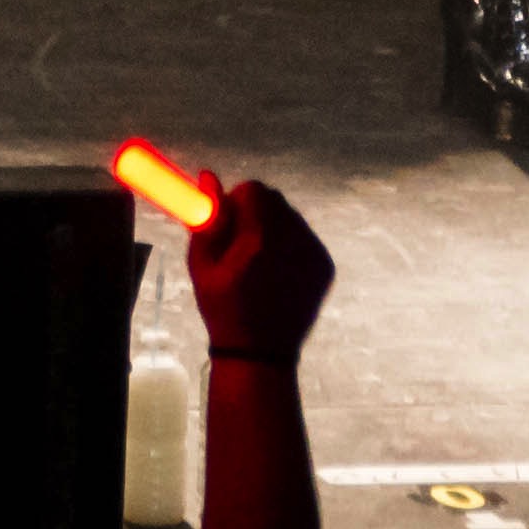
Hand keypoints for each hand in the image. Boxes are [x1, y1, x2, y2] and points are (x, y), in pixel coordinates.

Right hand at [184, 176, 333, 366]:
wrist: (262, 353)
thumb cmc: (223, 308)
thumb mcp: (202, 264)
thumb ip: (207, 216)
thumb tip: (208, 174)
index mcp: (261, 239)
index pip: (253, 189)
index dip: (236, 203)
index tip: (228, 228)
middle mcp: (294, 241)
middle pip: (274, 199)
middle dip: (256, 212)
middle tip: (242, 246)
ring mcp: (315, 254)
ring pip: (291, 216)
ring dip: (274, 227)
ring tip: (260, 263)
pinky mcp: (326, 265)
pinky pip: (305, 236)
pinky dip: (291, 245)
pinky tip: (278, 273)